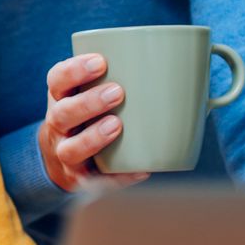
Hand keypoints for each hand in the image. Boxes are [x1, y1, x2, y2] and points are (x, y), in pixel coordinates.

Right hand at [38, 54, 149, 194]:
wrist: (61, 160)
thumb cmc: (89, 116)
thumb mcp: (89, 93)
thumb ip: (120, 78)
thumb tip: (187, 68)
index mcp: (61, 98)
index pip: (56, 79)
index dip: (73, 70)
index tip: (101, 61)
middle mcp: (57, 126)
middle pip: (62, 113)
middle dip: (88, 103)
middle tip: (118, 92)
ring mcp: (64, 154)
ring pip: (70, 149)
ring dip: (93, 138)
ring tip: (117, 126)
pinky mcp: (78, 180)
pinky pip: (94, 182)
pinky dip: (117, 177)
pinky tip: (140, 170)